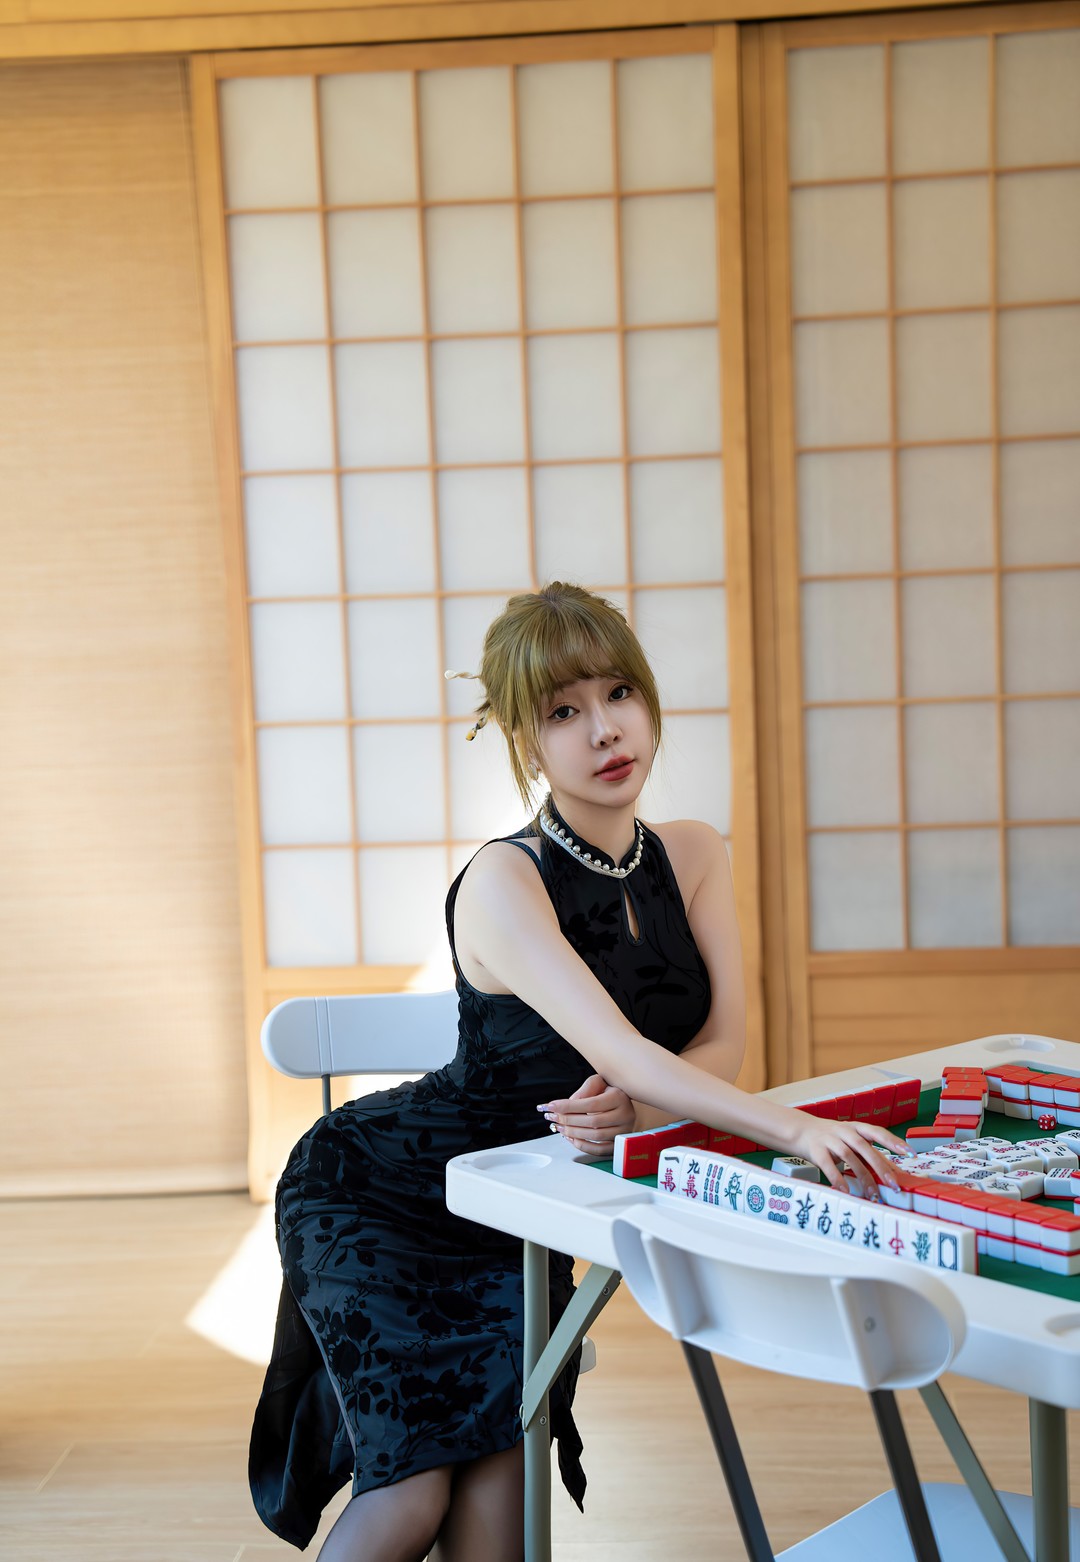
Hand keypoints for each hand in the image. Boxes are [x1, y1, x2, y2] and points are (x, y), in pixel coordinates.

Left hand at [537, 1074, 635, 1155]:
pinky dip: (583, 1146)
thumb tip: (571, 1103)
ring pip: (595, 1137)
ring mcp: (624, 1131)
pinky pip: (600, 1150)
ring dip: (573, 1133)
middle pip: (593, 1121)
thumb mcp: (598, 1083)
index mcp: (619, 1097)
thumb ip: (585, 1090)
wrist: (623, 1103)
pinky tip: (571, 1138)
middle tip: (552, 1117)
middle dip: (568, 1120)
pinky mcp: (619, 1144)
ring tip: (559, 1127)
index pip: (591, 1104)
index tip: (551, 1106)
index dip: (569, 1106)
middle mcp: (625, 1115)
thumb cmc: (609, 1091)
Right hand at [788, 1112, 908, 1198]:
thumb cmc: (831, 1137)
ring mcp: (830, 1140)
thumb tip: (891, 1172)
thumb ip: (867, 1152)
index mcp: (856, 1127)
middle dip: (881, 1168)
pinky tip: (845, 1191)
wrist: (799, 1129)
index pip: (878, 1132)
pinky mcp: (816, 1150)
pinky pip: (829, 1165)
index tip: (911, 1153)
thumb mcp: (850, 1139)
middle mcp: (844, 1131)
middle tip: (894, 1186)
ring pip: (850, 1158)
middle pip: (866, 1148)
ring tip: (873, 1195)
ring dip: (863, 1178)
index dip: (894, 1142)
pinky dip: (838, 1179)